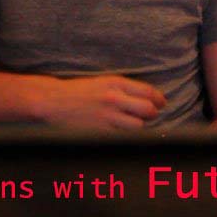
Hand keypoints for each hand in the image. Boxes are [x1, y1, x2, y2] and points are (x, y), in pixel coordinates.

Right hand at [37, 75, 166, 129]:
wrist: (55, 101)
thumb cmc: (79, 91)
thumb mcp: (103, 82)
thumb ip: (124, 88)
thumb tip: (146, 97)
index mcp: (116, 83)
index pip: (148, 92)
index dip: (158, 99)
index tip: (161, 103)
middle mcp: (115, 98)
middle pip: (147, 109)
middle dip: (153, 113)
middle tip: (152, 114)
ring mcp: (108, 115)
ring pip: (138, 125)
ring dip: (140, 125)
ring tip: (136, 123)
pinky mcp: (101, 130)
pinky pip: (123, 134)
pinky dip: (126, 133)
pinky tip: (122, 130)